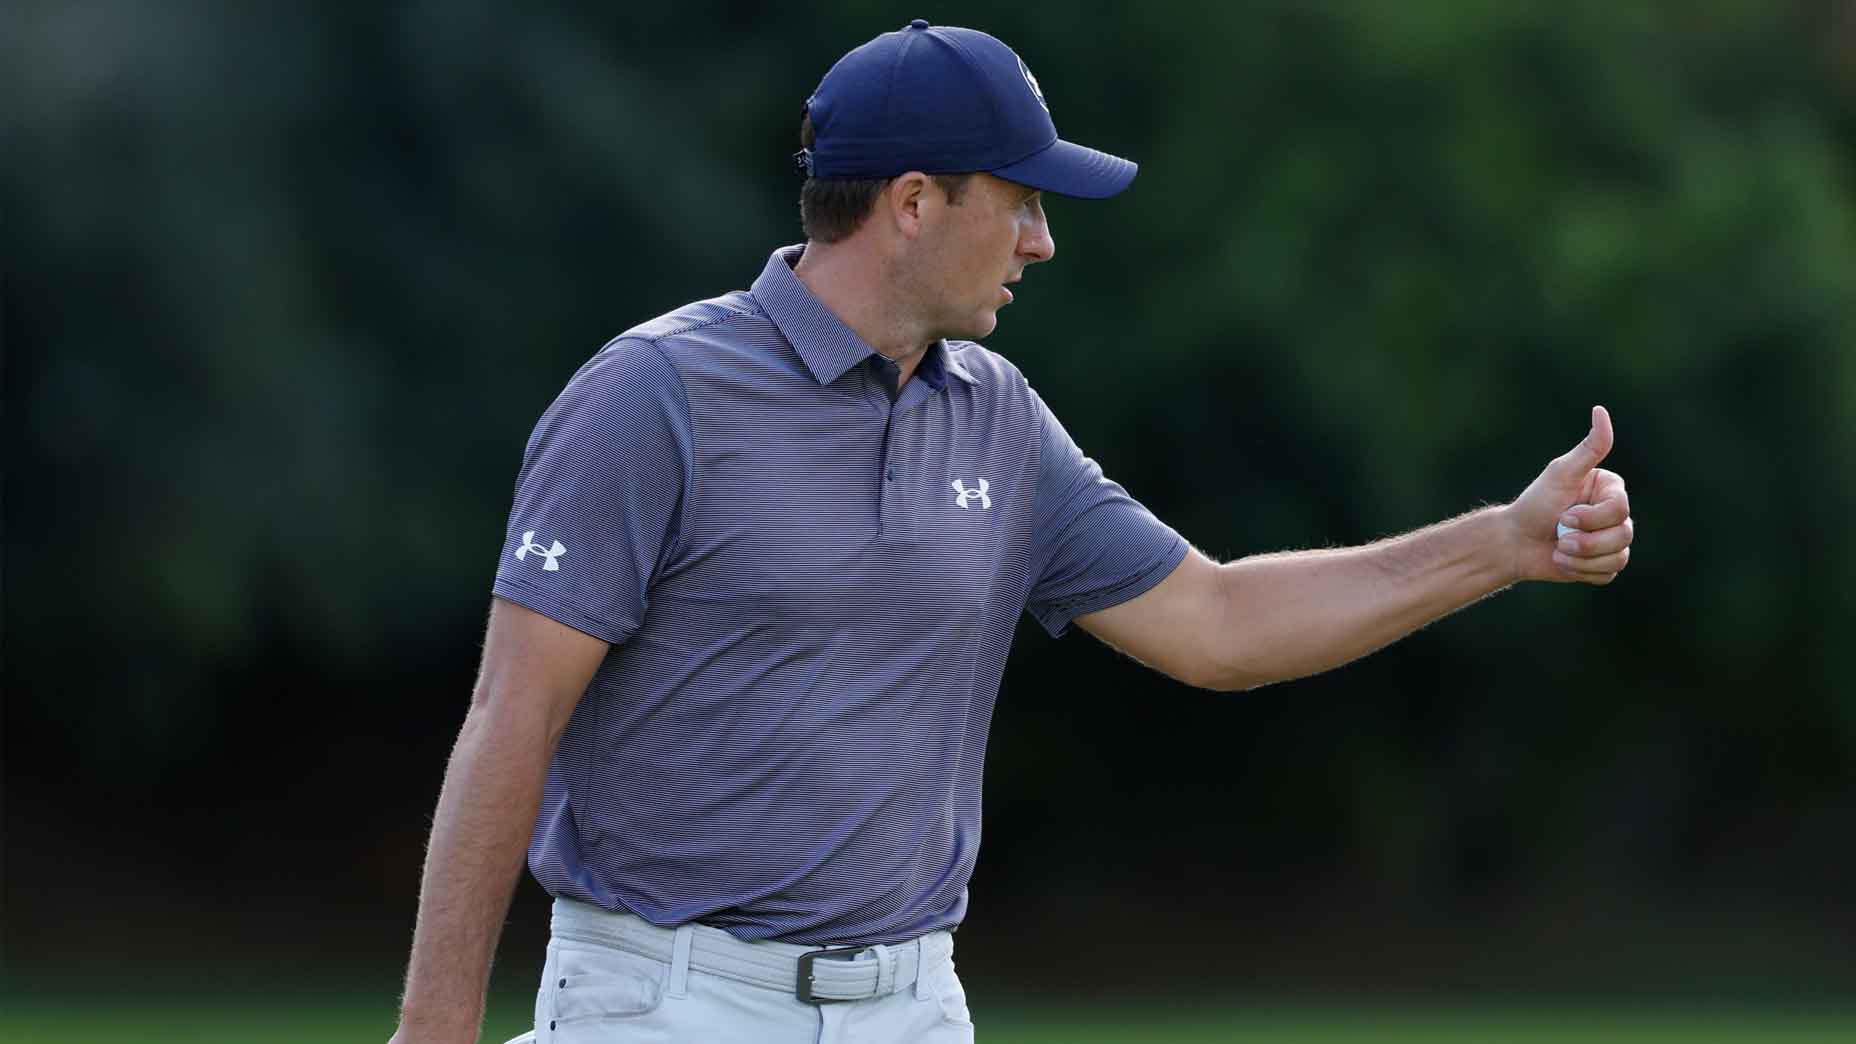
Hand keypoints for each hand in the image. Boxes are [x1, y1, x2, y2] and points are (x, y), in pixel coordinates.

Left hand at [1504, 405, 1633, 584]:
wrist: (1514, 542)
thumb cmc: (1535, 504)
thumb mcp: (1560, 474)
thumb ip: (1588, 448)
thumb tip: (1600, 411)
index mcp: (1610, 490)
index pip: (1620, 508)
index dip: (1592, 518)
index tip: (1565, 515)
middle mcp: (1615, 514)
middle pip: (1624, 534)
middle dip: (1586, 541)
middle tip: (1560, 537)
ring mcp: (1611, 540)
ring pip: (1618, 557)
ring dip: (1582, 558)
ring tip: (1559, 550)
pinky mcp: (1603, 564)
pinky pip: (1608, 574)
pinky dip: (1581, 571)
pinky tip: (1563, 561)